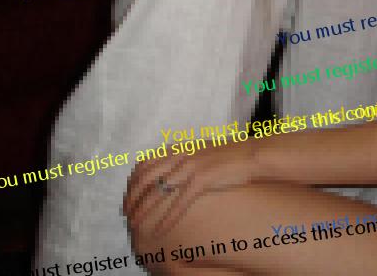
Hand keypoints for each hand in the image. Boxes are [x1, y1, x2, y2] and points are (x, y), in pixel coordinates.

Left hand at [124, 140, 256, 236]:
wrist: (250, 153)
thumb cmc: (228, 154)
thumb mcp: (200, 150)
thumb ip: (183, 157)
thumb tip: (169, 170)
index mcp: (179, 148)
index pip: (145, 163)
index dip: (132, 181)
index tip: (128, 196)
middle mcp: (181, 155)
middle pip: (146, 177)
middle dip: (133, 197)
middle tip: (126, 214)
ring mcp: (191, 166)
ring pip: (158, 191)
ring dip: (144, 210)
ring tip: (136, 225)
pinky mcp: (202, 179)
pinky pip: (179, 202)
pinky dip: (168, 217)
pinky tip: (161, 229)